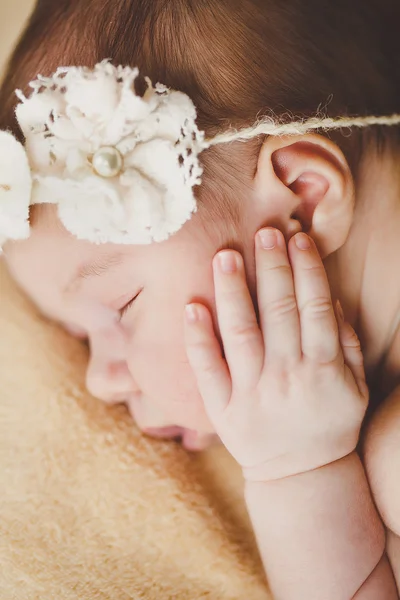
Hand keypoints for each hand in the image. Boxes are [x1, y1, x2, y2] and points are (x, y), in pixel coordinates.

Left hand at [184, 229, 368, 481]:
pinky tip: (191, 306)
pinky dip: (198, 338)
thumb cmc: (329, 423)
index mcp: (323, 367)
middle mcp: (287, 376)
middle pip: (279, 313)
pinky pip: (208, 370)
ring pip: (241, 333)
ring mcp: (252, 393)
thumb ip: (346, 343)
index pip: (315, 307)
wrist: (300, 475)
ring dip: (234, 292)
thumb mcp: (354, 386)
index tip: (297, 237)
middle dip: (272, 269)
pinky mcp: (224, 409)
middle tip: (264, 232)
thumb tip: (332, 298)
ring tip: (225, 256)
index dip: (306, 270)